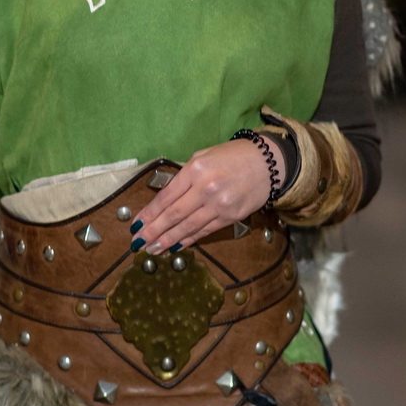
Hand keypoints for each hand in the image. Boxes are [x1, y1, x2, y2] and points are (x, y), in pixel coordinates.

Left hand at [131, 138, 285, 254]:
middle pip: (173, 215)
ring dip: (168, 240)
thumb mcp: (203, 156)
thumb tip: (165, 197)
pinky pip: (205, 231)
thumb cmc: (232, 156)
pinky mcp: (231, 217)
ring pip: (187, 227)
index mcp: (195, 170)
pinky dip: (189, 239)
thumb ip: (184, 175)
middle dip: (153, 231)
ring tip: (153, 249)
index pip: (166, 197)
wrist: (268, 163)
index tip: (136, 225)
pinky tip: (176, 246)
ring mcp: (219, 205)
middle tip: (138, 243)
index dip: (149, 213)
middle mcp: (205, 188)